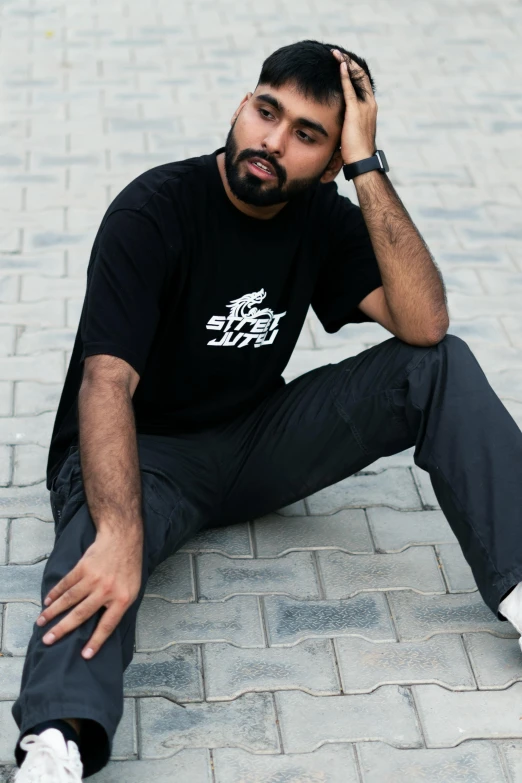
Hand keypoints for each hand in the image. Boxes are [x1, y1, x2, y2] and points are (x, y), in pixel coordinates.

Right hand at [36, 528, 142, 658]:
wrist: (122, 539)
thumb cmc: (129, 567)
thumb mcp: (132, 589)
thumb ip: (118, 607)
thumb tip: (101, 626)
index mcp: (122, 599)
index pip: (107, 625)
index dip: (96, 641)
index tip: (85, 655)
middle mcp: (106, 590)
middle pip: (81, 614)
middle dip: (63, 629)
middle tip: (48, 640)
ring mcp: (93, 578)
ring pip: (69, 599)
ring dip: (53, 612)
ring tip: (41, 623)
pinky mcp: (83, 567)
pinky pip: (66, 584)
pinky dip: (55, 594)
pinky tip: (48, 602)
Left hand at [330, 49, 377, 164]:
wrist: (361, 160)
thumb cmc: (355, 150)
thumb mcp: (352, 130)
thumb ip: (348, 120)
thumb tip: (339, 120)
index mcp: (369, 108)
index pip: (362, 83)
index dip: (353, 71)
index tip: (342, 62)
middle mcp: (370, 104)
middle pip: (361, 76)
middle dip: (349, 63)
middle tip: (337, 53)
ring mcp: (364, 107)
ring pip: (357, 79)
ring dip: (346, 64)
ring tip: (336, 54)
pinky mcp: (356, 111)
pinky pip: (350, 89)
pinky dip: (345, 76)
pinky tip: (340, 66)